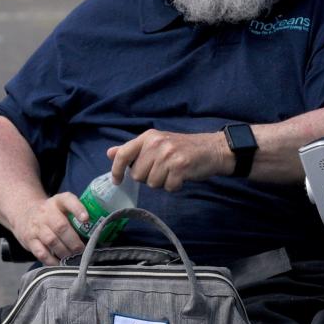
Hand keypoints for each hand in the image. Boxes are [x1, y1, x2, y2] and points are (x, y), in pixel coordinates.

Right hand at [15, 193, 88, 265]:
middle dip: (73, 240)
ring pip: (51, 240)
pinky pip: (41, 252)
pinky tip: (60, 264)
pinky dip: (51, 260)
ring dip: (64, 251)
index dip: (78, 209)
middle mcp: (46, 212)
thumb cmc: (51, 213)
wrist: (24, 214)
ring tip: (73, 257)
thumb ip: (75, 215)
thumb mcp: (62, 207)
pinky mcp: (29, 240)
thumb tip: (97, 232)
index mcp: (58, 201)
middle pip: (61, 226)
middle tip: (82, 249)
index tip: (86, 219)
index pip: (68, 200)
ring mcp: (36, 226)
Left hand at [108, 129, 231, 191]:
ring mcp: (168, 155)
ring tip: (173, 172)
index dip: (116, 170)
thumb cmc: (183, 148)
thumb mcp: (156, 143)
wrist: (213, 149)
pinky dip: (175, 186)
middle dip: (149, 177)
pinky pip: (168, 187)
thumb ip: (134, 149)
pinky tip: (182, 176)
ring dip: (163, 182)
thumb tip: (110, 153)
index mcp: (148, 136)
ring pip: (152, 183)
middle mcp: (156, 143)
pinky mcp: (180, 166)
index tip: (117, 181)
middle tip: (163, 169)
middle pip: (138, 175)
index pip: (123, 154)